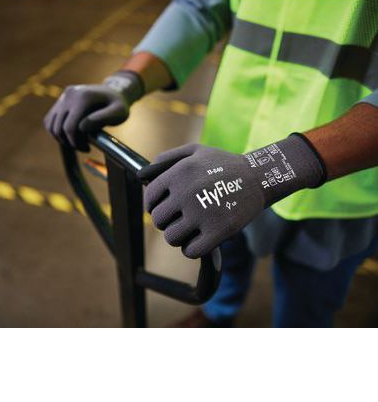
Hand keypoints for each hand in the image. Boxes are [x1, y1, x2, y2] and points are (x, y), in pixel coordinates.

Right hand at [44, 71, 143, 151]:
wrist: (113, 92)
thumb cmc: (118, 105)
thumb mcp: (119, 112)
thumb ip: (103, 118)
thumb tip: (82, 127)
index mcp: (83, 97)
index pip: (69, 127)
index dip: (75, 142)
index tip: (87, 148)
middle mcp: (70, 94)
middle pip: (59, 127)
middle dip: (69, 142)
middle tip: (83, 147)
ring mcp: (63, 96)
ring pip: (51, 125)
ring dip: (61, 138)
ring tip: (76, 142)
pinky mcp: (60, 100)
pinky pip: (49, 120)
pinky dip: (55, 131)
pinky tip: (69, 135)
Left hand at [138, 136, 324, 257]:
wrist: (259, 177)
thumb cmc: (223, 164)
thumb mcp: (195, 151)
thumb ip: (166, 159)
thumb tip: (142, 175)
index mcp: (178, 173)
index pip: (150, 198)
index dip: (153, 205)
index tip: (163, 209)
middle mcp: (186, 193)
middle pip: (158, 220)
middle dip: (166, 221)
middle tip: (179, 219)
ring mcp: (202, 213)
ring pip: (171, 237)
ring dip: (178, 236)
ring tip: (190, 229)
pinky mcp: (218, 231)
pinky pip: (190, 251)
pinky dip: (192, 249)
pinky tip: (200, 240)